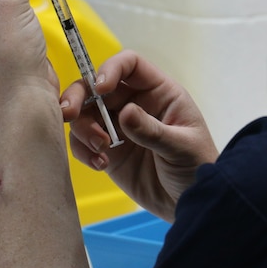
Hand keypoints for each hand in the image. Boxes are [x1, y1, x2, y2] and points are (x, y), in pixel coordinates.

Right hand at [62, 50, 218, 221]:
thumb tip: (125, 112)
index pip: (130, 65)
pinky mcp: (108, 151)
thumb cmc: (197, 167)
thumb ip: (153, 131)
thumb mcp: (181, 147)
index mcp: (158, 92)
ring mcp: (118, 127)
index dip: (111, 69)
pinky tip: (100, 164)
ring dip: (82, 128)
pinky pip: (83, 142)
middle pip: (97, 86)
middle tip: (69, 114)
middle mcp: (135, 104)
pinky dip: (84, 151)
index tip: (99, 88)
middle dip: (78, 96)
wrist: (190, 202)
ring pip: (85, 114)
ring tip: (100, 149)